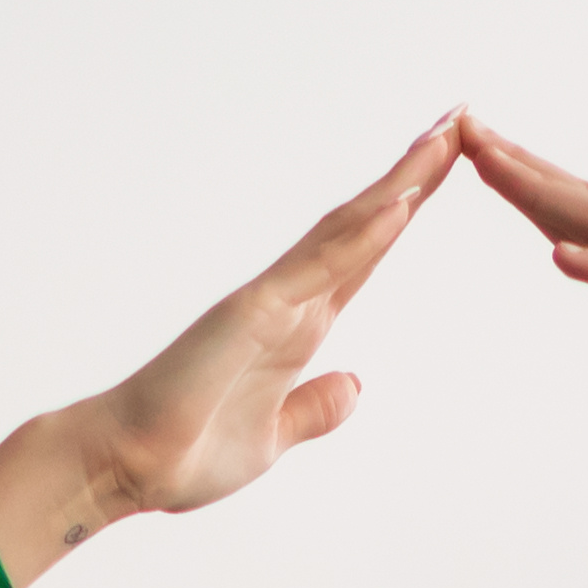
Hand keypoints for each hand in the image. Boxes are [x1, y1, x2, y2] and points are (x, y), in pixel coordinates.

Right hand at [0, 113, 460, 584]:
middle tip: (459, 122)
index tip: (444, 172)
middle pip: (362, 225)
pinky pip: (318, 268)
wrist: (128, 465)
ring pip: (347, 229)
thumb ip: (315, 409)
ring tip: (445, 137)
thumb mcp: (274, 435)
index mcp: (298, 328)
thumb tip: (355, 386)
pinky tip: (401, 207)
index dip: (404, 214)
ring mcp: (271, 300)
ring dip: (398, 185)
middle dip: (412, 175)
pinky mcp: (252, 314)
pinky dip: (362, 237)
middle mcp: (289, 301)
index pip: (363, 256)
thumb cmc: (186, 452)